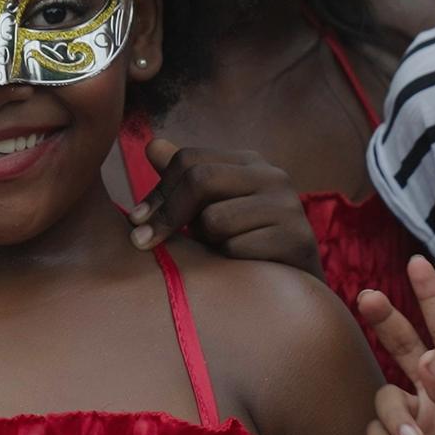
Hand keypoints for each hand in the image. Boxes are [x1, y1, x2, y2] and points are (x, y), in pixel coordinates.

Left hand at [128, 136, 323, 277]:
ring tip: (217, 252)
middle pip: (200, 180)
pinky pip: (236, 249)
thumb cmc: (245, 244)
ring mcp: (288, 206)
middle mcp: (272, 176)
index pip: (189, 159)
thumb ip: (184, 179)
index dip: (157, 191)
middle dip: (167, 213)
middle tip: (144, 242)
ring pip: (214, 219)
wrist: (298, 289)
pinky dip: (227, 264)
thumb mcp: (212, 209)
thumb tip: (151, 145)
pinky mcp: (297, 238)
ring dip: (205, 243)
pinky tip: (239, 269)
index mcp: (249, 163)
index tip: (136, 220)